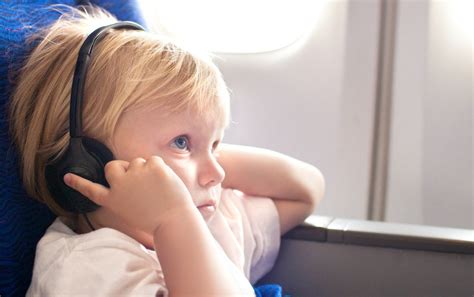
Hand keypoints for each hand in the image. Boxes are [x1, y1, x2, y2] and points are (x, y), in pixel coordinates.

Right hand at [63, 156, 194, 233]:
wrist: (173, 221)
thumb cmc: (156, 219)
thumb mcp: (131, 211)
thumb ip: (125, 193)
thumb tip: (129, 175)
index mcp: (112, 200)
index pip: (90, 189)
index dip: (78, 183)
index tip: (66, 176)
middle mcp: (119, 185)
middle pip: (112, 166)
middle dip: (122, 168)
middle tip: (137, 181)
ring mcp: (135, 174)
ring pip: (137, 162)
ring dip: (145, 170)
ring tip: (156, 189)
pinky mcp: (152, 166)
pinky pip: (153, 160)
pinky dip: (160, 168)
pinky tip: (164, 183)